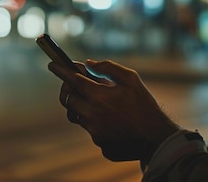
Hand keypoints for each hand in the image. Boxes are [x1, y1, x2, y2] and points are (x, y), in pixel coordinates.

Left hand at [48, 59, 179, 161]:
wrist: (156, 136)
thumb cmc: (144, 104)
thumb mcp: (131, 78)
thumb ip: (107, 68)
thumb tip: (88, 64)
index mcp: (99, 96)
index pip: (72, 80)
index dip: (60, 70)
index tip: (52, 64)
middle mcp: (92, 115)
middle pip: (68, 98)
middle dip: (69, 88)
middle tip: (75, 83)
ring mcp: (94, 131)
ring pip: (76, 115)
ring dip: (81, 105)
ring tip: (96, 101)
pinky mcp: (99, 142)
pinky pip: (89, 127)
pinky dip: (94, 120)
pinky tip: (110, 118)